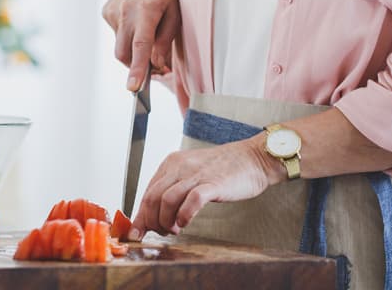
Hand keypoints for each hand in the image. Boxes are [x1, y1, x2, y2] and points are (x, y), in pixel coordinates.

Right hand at [102, 0, 180, 90]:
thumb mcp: (176, 12)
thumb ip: (165, 40)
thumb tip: (156, 64)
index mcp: (146, 9)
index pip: (140, 45)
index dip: (137, 68)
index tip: (133, 87)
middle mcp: (125, 10)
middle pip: (124, 53)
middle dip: (135, 66)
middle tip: (156, 66)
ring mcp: (112, 10)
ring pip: (119, 46)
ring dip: (132, 49)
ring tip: (149, 32)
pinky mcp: (106, 10)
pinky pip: (116, 34)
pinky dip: (127, 36)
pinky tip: (138, 20)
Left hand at [129, 137, 278, 239]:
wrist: (252, 158)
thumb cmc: (222, 170)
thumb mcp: (191, 175)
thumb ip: (172, 192)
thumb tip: (152, 217)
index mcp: (171, 164)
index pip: (146, 192)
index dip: (141, 216)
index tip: (140, 232)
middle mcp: (179, 166)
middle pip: (152, 198)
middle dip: (152, 222)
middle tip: (162, 232)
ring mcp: (196, 174)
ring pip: (166, 200)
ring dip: (166, 222)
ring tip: (175, 229)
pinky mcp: (213, 183)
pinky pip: (192, 200)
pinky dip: (184, 216)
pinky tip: (185, 223)